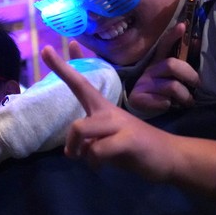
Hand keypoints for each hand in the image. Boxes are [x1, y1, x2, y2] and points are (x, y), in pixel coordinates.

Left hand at [41, 45, 215, 200]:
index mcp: (102, 107)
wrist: (170, 156)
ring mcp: (119, 123)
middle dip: (70, 142)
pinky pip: (97, 150)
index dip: (62, 67)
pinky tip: (106, 165)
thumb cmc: (134, 147)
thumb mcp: (107, 139)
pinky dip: (96, 162)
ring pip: (80, 130)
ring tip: (94, 161)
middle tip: (72, 155)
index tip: (46, 49)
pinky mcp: (128, 139)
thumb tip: (70, 150)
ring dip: (81, 152)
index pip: (79, 82)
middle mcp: (108, 111)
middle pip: (76, 116)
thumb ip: (89, 138)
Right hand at [128, 22, 198, 115]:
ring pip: (172, 86)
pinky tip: (169, 106)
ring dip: (185, 96)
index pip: (164, 44)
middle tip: (197, 85)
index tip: (182, 25)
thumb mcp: (171, 76)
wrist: (140, 108)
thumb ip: (182, 63)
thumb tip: (196, 43)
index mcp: (157, 61)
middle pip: (172, 65)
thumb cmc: (161, 90)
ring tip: (188, 101)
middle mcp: (149, 70)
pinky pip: (163, 101)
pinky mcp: (139, 97)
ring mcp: (143, 83)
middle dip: (190, 75)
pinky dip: (170, 105)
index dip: (173, 35)